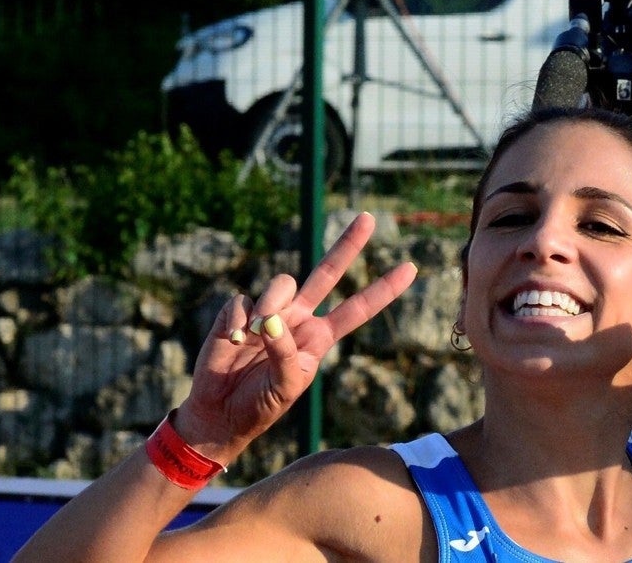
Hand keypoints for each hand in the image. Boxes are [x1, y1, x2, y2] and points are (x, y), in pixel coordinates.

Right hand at [175, 212, 416, 457]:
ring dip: (271, 305)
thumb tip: (271, 321)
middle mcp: (298, 317)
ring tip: (255, 335)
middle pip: (327, 272)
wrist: (220, 413)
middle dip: (348, 245)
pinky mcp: (239, 312)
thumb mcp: (286, 387)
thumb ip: (286, 354)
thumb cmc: (260, 404)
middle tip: (369, 217)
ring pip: (283, 283)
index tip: (411, 269)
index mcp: (319, 337)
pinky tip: (233, 341)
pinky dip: (239, 321)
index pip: (358, 309)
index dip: (383, 289)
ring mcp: (269, 311)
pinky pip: (243, 301)